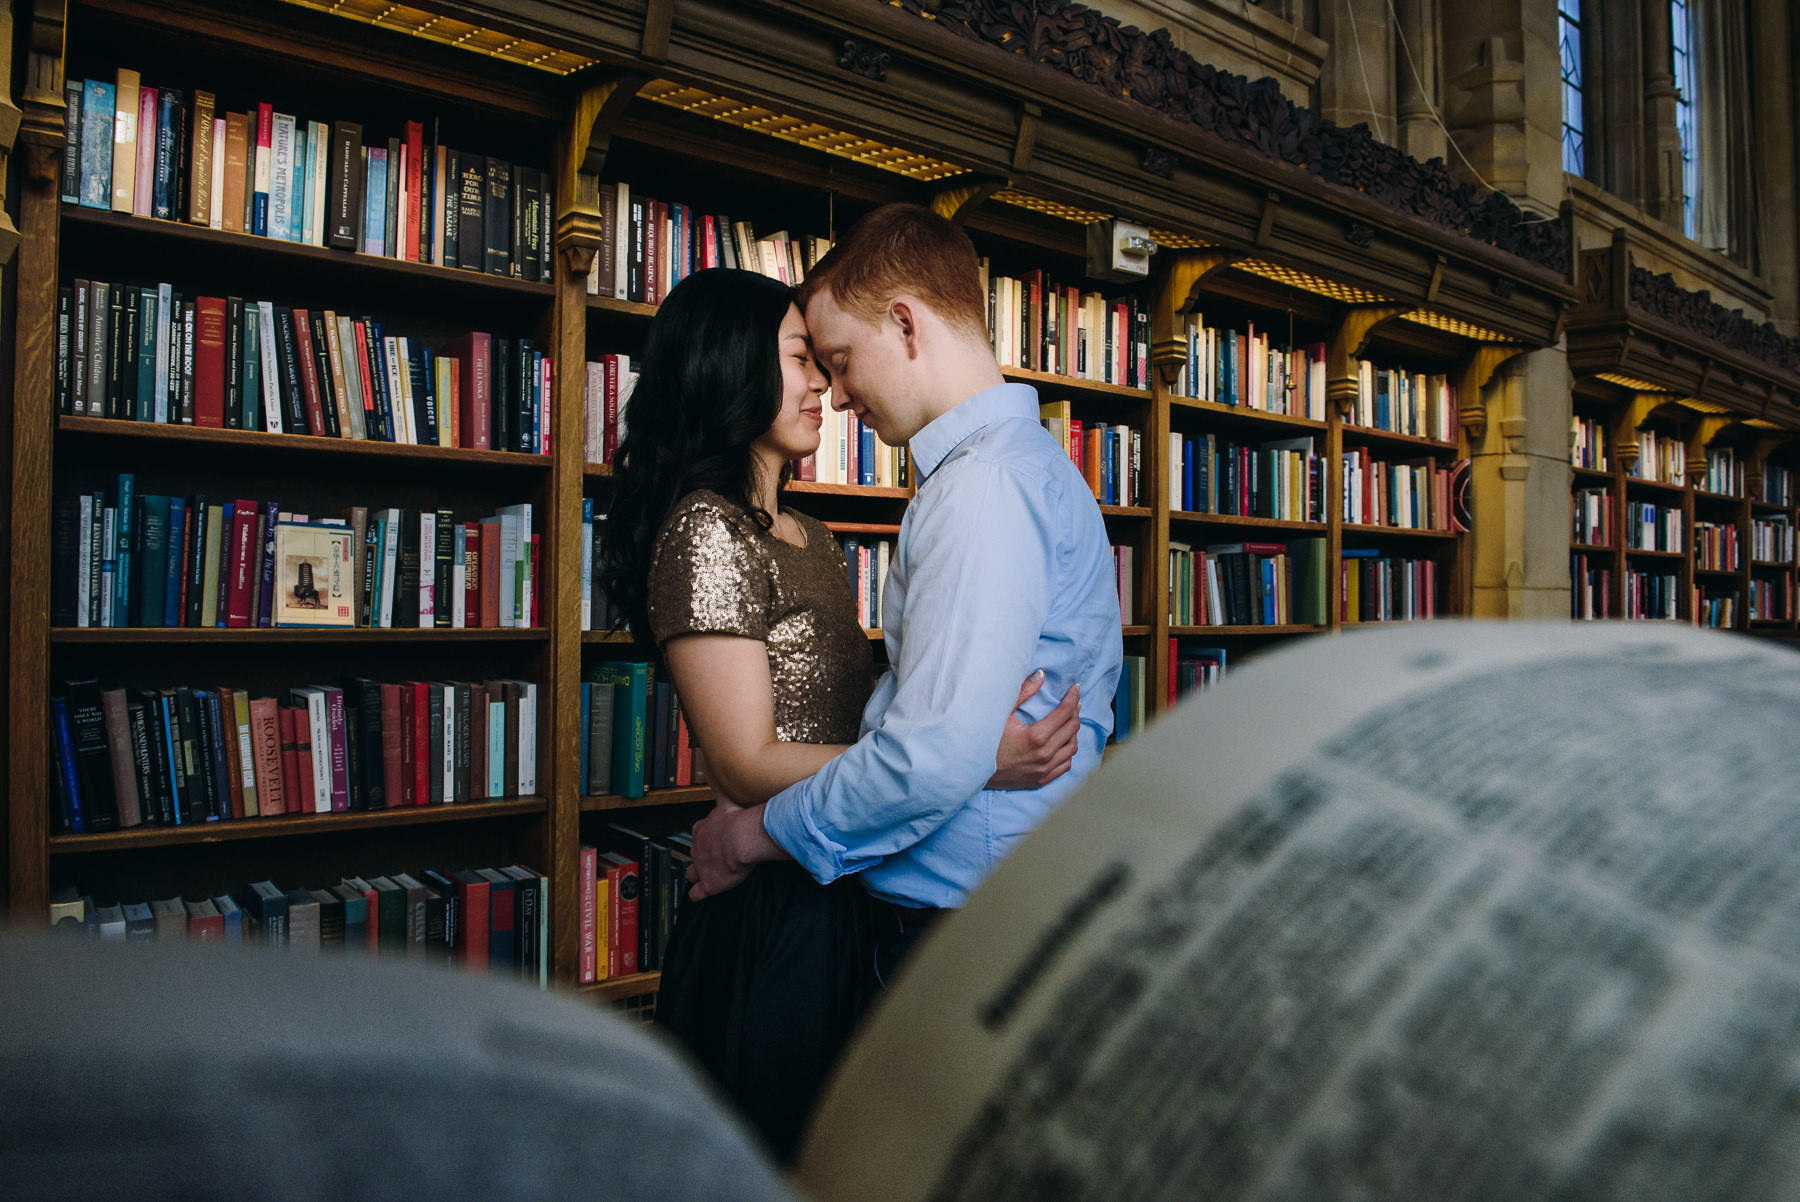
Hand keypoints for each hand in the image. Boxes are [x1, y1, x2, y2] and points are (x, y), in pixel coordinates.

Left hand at [685, 792, 784, 900]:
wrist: (742, 837)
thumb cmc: (739, 819)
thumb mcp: (728, 799)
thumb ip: (721, 789)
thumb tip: (715, 768)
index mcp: (704, 828)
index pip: (700, 832)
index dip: (705, 836)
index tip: (712, 838)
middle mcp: (699, 847)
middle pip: (695, 851)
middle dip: (700, 854)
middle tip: (711, 857)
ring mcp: (702, 865)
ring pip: (692, 871)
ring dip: (695, 873)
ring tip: (701, 876)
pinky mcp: (709, 883)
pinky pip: (697, 892)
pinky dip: (697, 894)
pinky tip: (698, 896)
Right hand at [988, 670, 1080, 789]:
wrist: (971, 770)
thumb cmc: (983, 739)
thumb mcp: (1000, 712)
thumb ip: (1023, 692)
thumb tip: (1041, 675)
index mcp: (1036, 737)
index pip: (1065, 713)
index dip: (1072, 698)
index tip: (1075, 689)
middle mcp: (1044, 756)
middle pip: (1072, 729)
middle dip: (1075, 711)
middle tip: (1074, 701)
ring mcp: (1043, 770)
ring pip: (1071, 748)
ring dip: (1074, 732)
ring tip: (1070, 720)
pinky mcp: (1040, 780)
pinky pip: (1065, 765)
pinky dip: (1068, 752)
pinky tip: (1064, 742)